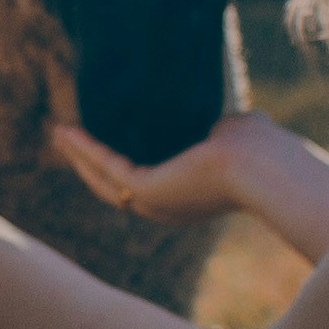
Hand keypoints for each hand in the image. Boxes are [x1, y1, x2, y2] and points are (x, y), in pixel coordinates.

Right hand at [50, 113, 274, 226]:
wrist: (269, 167)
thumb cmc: (264, 151)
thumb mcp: (234, 134)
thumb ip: (219, 130)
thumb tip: (218, 120)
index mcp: (189, 198)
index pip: (145, 182)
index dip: (119, 163)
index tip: (103, 139)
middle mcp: (168, 208)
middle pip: (115, 185)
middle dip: (88, 161)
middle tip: (68, 137)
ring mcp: (156, 204)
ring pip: (105, 179)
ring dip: (79, 155)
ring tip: (59, 132)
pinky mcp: (148, 192)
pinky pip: (107, 167)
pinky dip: (85, 149)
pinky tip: (68, 132)